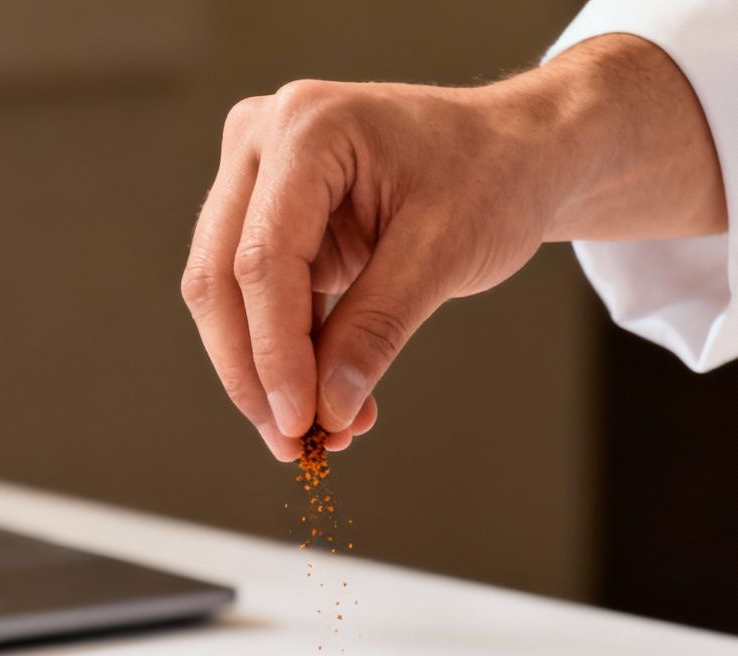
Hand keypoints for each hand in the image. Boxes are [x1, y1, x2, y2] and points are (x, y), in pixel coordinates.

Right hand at [181, 35, 726, 460]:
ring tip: (320, 434)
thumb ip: (378, 328)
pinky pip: (260, 298)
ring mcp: (258, 176)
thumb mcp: (445, 251)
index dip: (274, 351)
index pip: (264, 258)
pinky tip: (328, 403)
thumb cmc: (491, 173)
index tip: (299, 422)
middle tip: (294, 445)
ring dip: (266, 374)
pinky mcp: (269, 217)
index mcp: (306, 127)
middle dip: (255, 373)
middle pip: (223, 278)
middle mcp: (263, 140)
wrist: (514, 150)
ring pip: (227, 296)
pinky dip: (290, 356)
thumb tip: (328, 410)